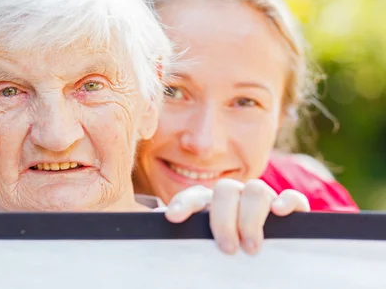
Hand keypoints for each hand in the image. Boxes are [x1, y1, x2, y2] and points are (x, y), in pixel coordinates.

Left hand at [164, 179, 309, 254]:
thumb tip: (161, 228)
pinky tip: (279, 213)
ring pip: (256, 190)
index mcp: (210, 205)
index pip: (194, 196)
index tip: (174, 218)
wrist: (254, 262)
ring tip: (251, 247)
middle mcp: (235, 197)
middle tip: (227, 249)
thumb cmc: (219, 256)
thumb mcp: (201, 248)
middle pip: (226, 190)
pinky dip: (287, 201)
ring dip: (251, 217)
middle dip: (224, 219)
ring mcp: (261, 200)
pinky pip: (292, 197)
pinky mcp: (288, 209)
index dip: (183, 204)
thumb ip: (184, 241)